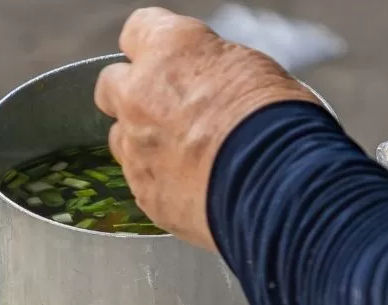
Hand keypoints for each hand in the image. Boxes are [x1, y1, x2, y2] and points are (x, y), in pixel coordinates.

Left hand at [93, 8, 316, 250]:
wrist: (275, 182)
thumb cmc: (276, 118)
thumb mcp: (250, 67)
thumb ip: (208, 69)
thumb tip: (205, 80)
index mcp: (169, 49)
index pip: (137, 29)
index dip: (151, 43)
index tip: (164, 56)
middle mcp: (138, 94)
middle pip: (110, 84)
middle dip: (132, 92)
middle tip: (165, 106)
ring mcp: (135, 146)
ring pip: (121, 137)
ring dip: (143, 140)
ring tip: (184, 153)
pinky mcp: (142, 191)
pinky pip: (140, 180)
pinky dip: (160, 180)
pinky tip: (192, 185)